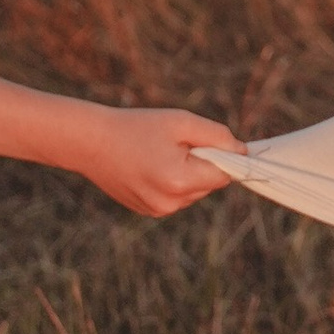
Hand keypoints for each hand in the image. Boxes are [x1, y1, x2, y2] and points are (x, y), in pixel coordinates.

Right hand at [79, 108, 242, 217]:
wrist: (91, 143)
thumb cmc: (136, 127)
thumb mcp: (181, 122)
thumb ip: (217, 136)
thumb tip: (243, 152)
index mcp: (181, 181)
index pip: (225, 175)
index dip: (227, 158)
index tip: (220, 144)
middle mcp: (172, 203)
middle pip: (210, 185)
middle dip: (205, 164)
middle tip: (179, 143)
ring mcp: (159, 210)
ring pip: (194, 192)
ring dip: (189, 175)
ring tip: (161, 154)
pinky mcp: (149, 212)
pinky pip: (176, 197)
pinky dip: (172, 183)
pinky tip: (151, 166)